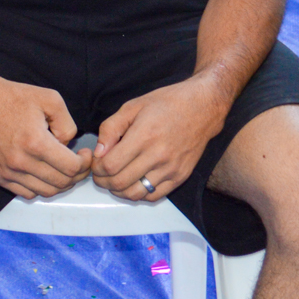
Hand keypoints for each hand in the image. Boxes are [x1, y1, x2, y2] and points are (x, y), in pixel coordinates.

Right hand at [0, 67, 90, 198]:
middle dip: (77, 175)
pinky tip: (44, 171)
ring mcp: (7, 172)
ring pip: (45, 192)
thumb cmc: (13, 97)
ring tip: (63, 168)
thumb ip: (68, 124)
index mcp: (35, 142)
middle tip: (80, 162)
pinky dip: (41, 187)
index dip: (85, 163)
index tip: (85, 154)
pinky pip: (27, 193)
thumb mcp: (50, 99)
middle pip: (61, 183)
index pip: (71, 168)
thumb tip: (69, 146)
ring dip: (60, 183)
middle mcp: (20, 161)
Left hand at [91, 78, 225, 201]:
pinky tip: (134, 183)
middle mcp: (158, 155)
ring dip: (119, 191)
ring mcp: (171, 169)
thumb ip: (111, 128)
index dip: (97, 168)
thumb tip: (98, 152)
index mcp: (144, 135)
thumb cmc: (166, 103)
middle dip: (103, 182)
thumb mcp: (133, 106)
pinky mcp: (180, 176)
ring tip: (115, 180)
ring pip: (135, 194)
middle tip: (100, 174)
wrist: (202, 108)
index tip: (96, 163)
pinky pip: (154, 196)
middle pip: (120, 182)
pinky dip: (139, 194)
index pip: (111, 165)